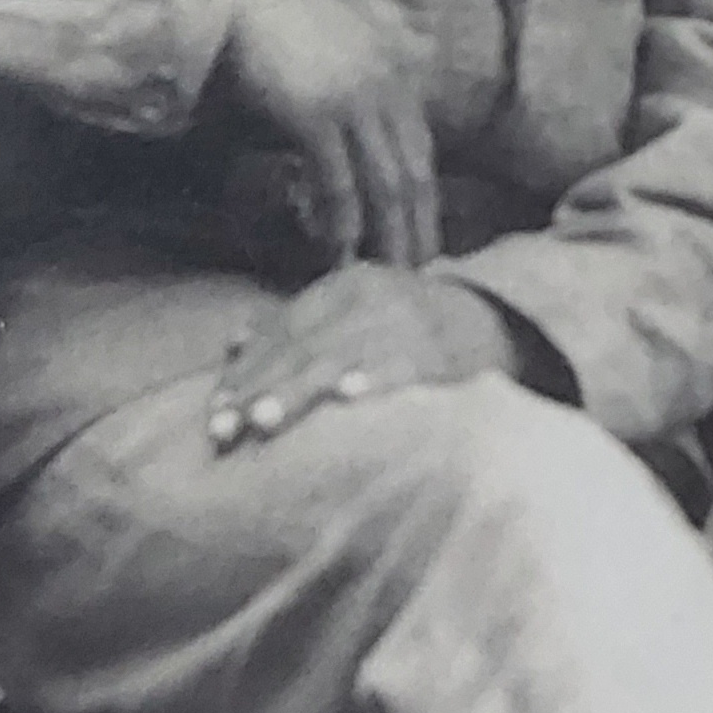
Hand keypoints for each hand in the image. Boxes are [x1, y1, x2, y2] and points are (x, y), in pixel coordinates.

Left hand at [206, 263, 522, 452]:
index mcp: (344, 286)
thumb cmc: (408, 326)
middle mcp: (371, 297)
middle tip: (230, 427)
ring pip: (340, 359)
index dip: (245, 373)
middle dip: (261, 389)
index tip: (215, 415)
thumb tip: (234, 338)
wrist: (496, 320)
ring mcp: (406, 322)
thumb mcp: (353, 311)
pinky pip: (402, 368)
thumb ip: (296, 325)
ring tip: (265, 420)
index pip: (283, 332)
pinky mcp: (441, 351)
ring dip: (299, 391)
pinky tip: (349, 397)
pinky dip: (374, 380)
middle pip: (303, 347)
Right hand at [216, 0, 439, 267]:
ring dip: (386, 237)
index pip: (423, 154)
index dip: (427, 205)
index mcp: (397, 75)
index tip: (426, 244)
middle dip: (418, 232)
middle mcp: (386, 88)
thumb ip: (357, 97)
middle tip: (417, 278)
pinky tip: (341, 250)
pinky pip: (338, 179)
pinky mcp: (315, 113)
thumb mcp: (338, 54)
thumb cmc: (278, 25)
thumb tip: (358, 152)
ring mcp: (353, 101)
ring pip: (385, 184)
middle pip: (414, 176)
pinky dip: (343, 219)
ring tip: (386, 277)